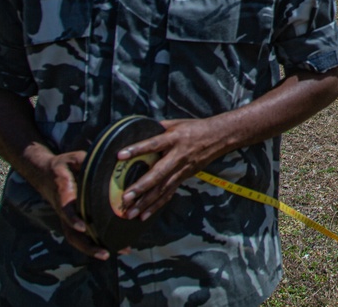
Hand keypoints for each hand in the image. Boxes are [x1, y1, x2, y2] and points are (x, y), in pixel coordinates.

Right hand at [34, 150, 111, 259]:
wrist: (44, 174)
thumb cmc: (61, 165)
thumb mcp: (71, 158)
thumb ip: (83, 160)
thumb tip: (101, 162)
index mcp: (63, 194)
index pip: (66, 209)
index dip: (73, 219)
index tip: (82, 227)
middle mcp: (63, 210)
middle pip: (72, 233)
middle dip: (88, 245)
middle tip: (106, 253)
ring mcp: (66, 218)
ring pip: (76, 239)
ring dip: (92, 249)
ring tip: (112, 254)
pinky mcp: (71, 220)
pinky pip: (80, 236)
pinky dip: (93, 244)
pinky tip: (111, 247)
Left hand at [117, 117, 231, 221]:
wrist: (217, 137)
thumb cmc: (193, 128)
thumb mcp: (175, 123)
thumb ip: (157, 128)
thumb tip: (137, 130)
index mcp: (173, 139)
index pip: (153, 144)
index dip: (137, 150)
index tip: (120, 156)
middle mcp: (177, 157)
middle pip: (158, 174)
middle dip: (141, 187)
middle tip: (126, 198)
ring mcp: (181, 170)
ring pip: (163, 189)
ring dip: (146, 202)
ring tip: (131, 213)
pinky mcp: (183, 178)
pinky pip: (168, 194)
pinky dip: (156, 206)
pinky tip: (144, 215)